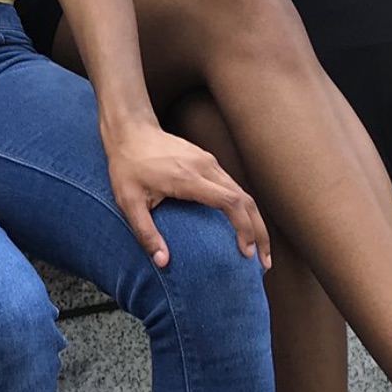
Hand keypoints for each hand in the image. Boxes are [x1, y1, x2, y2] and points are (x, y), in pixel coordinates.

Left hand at [102, 120, 269, 269]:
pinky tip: (242, 226)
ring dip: (255, 221)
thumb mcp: (129, 202)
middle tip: (264, 262)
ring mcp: (209, 162)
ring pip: (244, 193)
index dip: (244, 228)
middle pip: (246, 200)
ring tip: (258, 250)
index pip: (230, 202)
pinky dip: (244, 209)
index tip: (247, 253)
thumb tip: (162, 262)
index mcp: (189, 179)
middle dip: (260, 232)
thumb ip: (145, 232)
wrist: (130, 129)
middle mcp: (206, 168)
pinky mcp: (208, 161)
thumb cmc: (127, 166)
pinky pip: (233, 187)